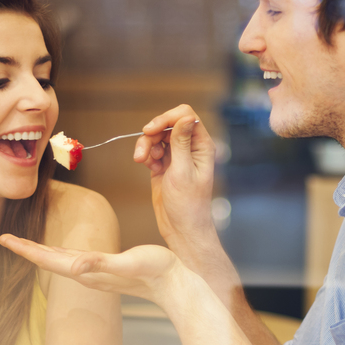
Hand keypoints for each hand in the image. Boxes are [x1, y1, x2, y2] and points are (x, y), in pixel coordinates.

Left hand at [0, 235, 184, 304]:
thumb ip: (101, 263)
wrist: (175, 285)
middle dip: (26, 249)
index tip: (4, 240)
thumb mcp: (127, 263)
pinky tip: (59, 249)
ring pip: (59, 261)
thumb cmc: (154, 271)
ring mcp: (95, 273)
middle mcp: (86, 274)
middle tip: (4, 238)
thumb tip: (75, 266)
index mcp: (86, 271)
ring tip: (24, 243)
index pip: (48, 260)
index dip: (25, 249)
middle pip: (48, 260)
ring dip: (40, 252)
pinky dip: (60, 252)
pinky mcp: (105, 268)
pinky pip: (74, 259)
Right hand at [132, 106, 217, 259]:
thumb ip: (181, 142)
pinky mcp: (165, 164)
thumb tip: (187, 117)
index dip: (166, 118)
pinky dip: (147, 155)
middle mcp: (191, 148)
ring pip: (157, 136)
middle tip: (142, 152)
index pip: (185, 116)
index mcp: (202, 146)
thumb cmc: (188, 204)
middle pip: (168, 124)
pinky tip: (150, 169)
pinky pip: (152, 150)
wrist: (181, 228)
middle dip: (152, 134)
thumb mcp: (182, 171)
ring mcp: (177, 156)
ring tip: (142, 162)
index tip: (150, 130)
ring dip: (146, 146)